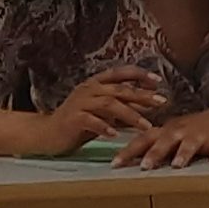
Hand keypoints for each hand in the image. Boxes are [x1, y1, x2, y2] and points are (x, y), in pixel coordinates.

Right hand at [28, 67, 165, 153]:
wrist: (47, 134)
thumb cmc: (79, 122)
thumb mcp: (104, 113)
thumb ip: (124, 107)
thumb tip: (150, 106)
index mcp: (96, 83)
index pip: (121, 72)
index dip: (140, 75)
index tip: (158, 81)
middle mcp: (89, 89)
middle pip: (120, 89)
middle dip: (143, 96)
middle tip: (161, 102)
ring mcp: (80, 103)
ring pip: (109, 104)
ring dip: (130, 115)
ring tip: (146, 125)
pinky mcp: (72, 118)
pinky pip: (91, 121)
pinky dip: (105, 127)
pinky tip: (116, 135)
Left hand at [116, 99, 208, 170]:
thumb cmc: (196, 128)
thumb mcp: (174, 133)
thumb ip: (155, 145)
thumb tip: (129, 161)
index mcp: (167, 130)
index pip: (143, 139)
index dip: (128, 151)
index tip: (115, 164)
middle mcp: (181, 131)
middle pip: (165, 141)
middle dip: (154, 154)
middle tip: (144, 167)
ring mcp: (201, 134)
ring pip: (190, 144)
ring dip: (183, 153)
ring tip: (177, 165)